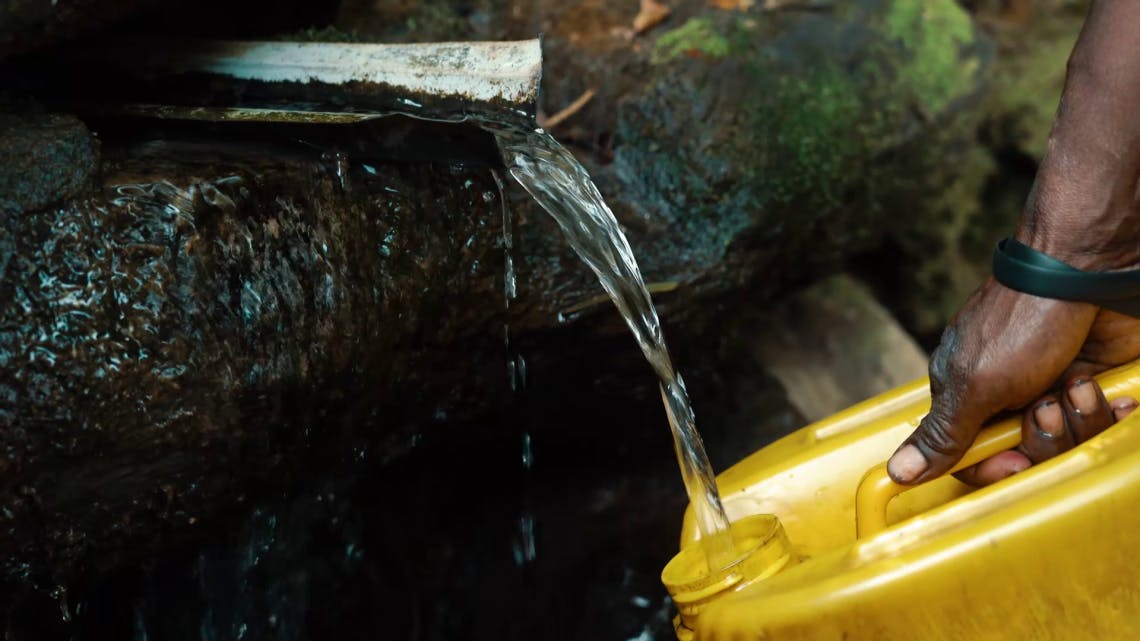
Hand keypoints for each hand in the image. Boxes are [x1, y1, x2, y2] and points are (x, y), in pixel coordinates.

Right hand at [888, 280, 1139, 485]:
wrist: (1089, 272)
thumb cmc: (1024, 320)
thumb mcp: (974, 386)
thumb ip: (940, 435)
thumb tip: (896, 471)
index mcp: (966, 396)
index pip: (971, 459)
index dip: (994, 468)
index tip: (1014, 463)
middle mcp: (1008, 397)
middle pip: (1024, 455)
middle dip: (1042, 437)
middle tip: (1046, 404)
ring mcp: (1051, 390)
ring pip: (1067, 441)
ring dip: (1078, 416)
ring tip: (1075, 383)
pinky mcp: (1090, 384)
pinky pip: (1101, 424)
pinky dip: (1106, 409)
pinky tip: (1099, 385)